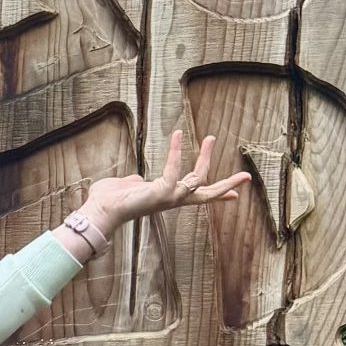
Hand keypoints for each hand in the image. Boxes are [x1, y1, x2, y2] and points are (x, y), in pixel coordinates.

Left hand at [78, 130, 250, 239]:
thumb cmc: (109, 199)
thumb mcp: (130, 186)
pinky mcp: (161, 193)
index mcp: (167, 198)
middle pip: (206, 194)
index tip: (236, 197)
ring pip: (197, 179)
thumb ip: (138, 182)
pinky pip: (174, 169)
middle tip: (246, 177)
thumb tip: (137, 179)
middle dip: (227, 186)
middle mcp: (172, 200)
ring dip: (206, 158)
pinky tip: (179, 135)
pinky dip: (177, 151)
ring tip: (212, 137)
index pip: (198, 197)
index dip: (218, 196)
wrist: (99, 210)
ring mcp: (168, 198)